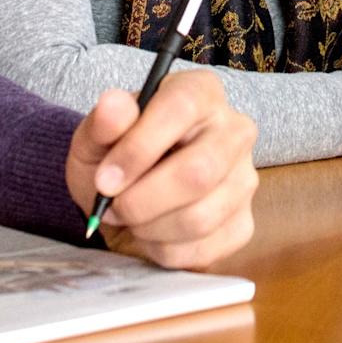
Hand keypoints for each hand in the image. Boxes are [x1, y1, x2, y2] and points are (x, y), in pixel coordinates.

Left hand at [65, 68, 256, 268]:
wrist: (129, 195)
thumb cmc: (116, 157)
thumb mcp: (97, 136)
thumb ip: (104, 122)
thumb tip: (113, 105)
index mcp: (200, 92)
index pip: (181, 110)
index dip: (139, 148)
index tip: (104, 180)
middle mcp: (235, 130)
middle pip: (199, 172)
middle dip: (142, 200)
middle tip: (111, 207)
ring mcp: (245, 179)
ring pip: (200, 217)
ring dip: (149, 228)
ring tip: (129, 218)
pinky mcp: (242, 223)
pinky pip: (203, 248)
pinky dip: (163, 250)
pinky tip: (151, 233)